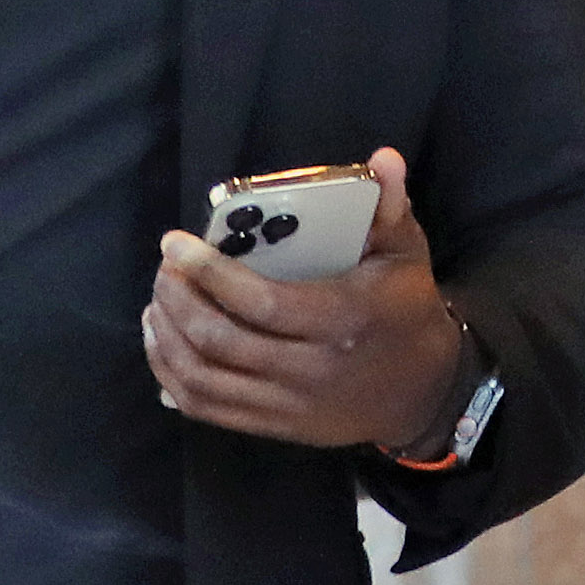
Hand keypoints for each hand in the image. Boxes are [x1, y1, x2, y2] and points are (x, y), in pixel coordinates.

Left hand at [145, 144, 477, 452]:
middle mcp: (312, 370)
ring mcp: (291, 405)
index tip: (174, 244)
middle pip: (221, 340)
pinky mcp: (278, 426)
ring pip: (205, 378)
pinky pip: (208, 408)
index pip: (260, 303)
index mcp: (342, 319)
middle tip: (165, 270)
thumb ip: (389, 206)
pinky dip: (173, 378)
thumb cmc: (407, 311)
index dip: (208, 273)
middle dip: (178, 300)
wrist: (426, 392)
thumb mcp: (406, 254)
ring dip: (168, 339)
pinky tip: (164, 345)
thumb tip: (383, 158)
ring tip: (158, 304)